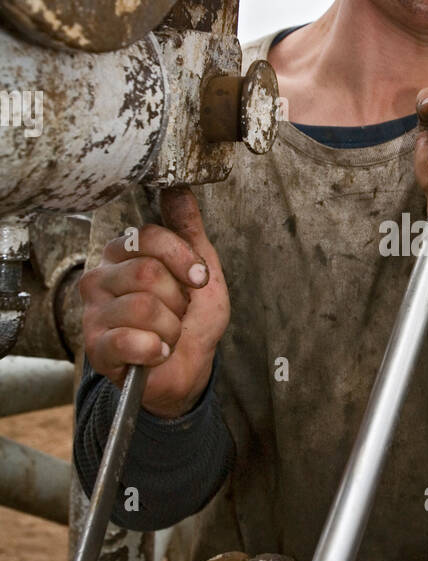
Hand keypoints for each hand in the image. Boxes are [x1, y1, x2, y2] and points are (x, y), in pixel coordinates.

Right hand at [79, 186, 230, 418]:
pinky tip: (156, 352)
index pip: (150, 237)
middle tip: (177, 313)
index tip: (198, 278)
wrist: (188, 369)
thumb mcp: (201, 271)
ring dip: (171, 328)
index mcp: (122, 254)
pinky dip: (155, 350)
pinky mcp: (95, 347)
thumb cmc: (190, 320)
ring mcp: (93, 313)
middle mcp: (100, 278)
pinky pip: (129, 340)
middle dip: (178, 300)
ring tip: (167, 334)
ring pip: (143, 308)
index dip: (183, 259)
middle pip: (147, 273)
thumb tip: (179, 191)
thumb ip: (189, 231)